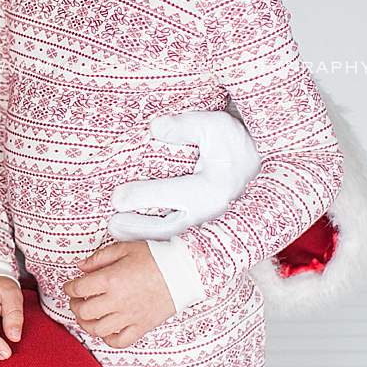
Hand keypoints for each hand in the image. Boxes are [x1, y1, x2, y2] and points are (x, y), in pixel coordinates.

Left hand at [63, 241, 173, 347]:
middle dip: (75, 306)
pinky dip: (109, 339)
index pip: (78, 289)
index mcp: (110, 280)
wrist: (185, 270)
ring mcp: (130, 316)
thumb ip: (99, 258)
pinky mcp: (143, 326)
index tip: (71, 286)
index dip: (69, 288)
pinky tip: (107, 329)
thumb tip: (80, 267)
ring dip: (87, 324)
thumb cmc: (156, 257)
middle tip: (78, 300)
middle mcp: (118, 301)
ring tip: (88, 316)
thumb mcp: (124, 249)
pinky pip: (120, 341)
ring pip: (98, 330)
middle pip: (84, 312)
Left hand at [109, 110, 257, 240]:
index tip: (116, 198)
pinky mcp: (205, 229)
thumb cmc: (229, 142)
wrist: (253, 163)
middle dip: (139, 228)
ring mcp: (208, 223)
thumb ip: (185, 125)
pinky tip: (132, 236)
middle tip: (113, 224)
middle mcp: (211, 211)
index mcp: (213, 187)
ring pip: (172, 239)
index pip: (172, 194)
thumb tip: (155, 128)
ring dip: (143, 239)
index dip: (142, 196)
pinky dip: (154, 242)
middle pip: (170, 227)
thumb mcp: (214, 125)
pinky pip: (178, 241)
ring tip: (117, 231)